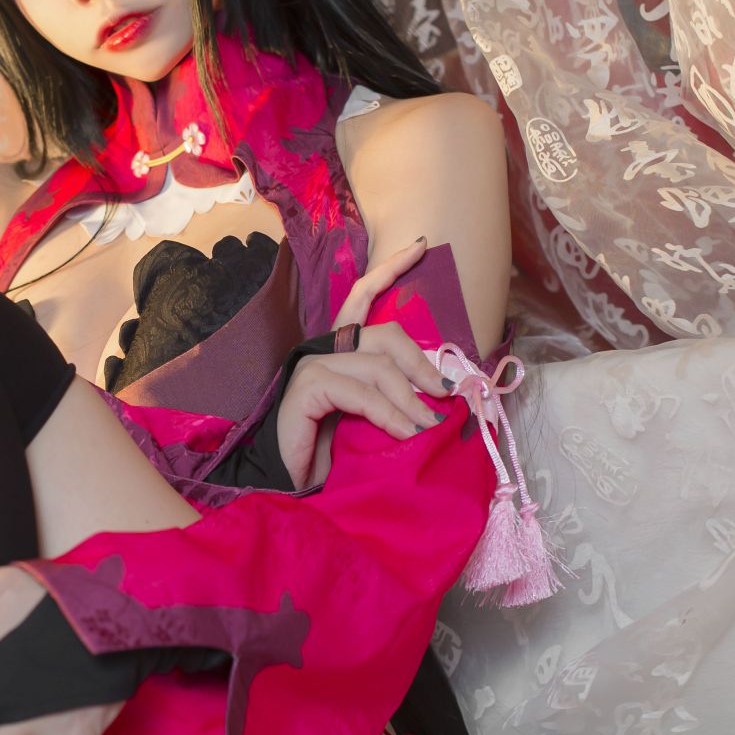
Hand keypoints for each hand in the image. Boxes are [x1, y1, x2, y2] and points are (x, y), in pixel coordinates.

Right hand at [274, 236, 453, 487]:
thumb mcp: (374, 419)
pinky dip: (387, 413)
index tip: (420, 246)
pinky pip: (359, 391)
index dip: (390, 270)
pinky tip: (402, 432)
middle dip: (420, 362)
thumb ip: (396, 397)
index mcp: (340, 351)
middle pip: (384, 334)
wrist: (292, 488)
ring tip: (426, 426)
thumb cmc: (334, 456)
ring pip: (377, 365)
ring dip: (410, 398)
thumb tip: (441, 391)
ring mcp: (313, 366)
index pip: (363, 298)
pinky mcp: (306, 387)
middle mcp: (325, 350)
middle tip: (443, 394)